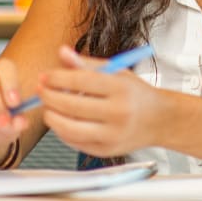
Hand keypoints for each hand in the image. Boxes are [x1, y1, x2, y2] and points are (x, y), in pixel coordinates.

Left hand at [38, 45, 166, 157]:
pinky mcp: (106, 150)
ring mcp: (112, 134)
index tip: (45, 76)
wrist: (160, 120)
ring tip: (49, 106)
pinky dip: (62, 131)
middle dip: (49, 96)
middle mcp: (118, 113)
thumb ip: (88, 63)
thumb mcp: (118, 72)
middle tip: (41, 90)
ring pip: (69, 128)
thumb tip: (62, 52)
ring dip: (51, 116)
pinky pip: (75, 142)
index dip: (57, 78)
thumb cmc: (137, 94)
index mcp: (121, 89)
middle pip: (71, 105)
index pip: (81, 82)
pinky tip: (61, 120)